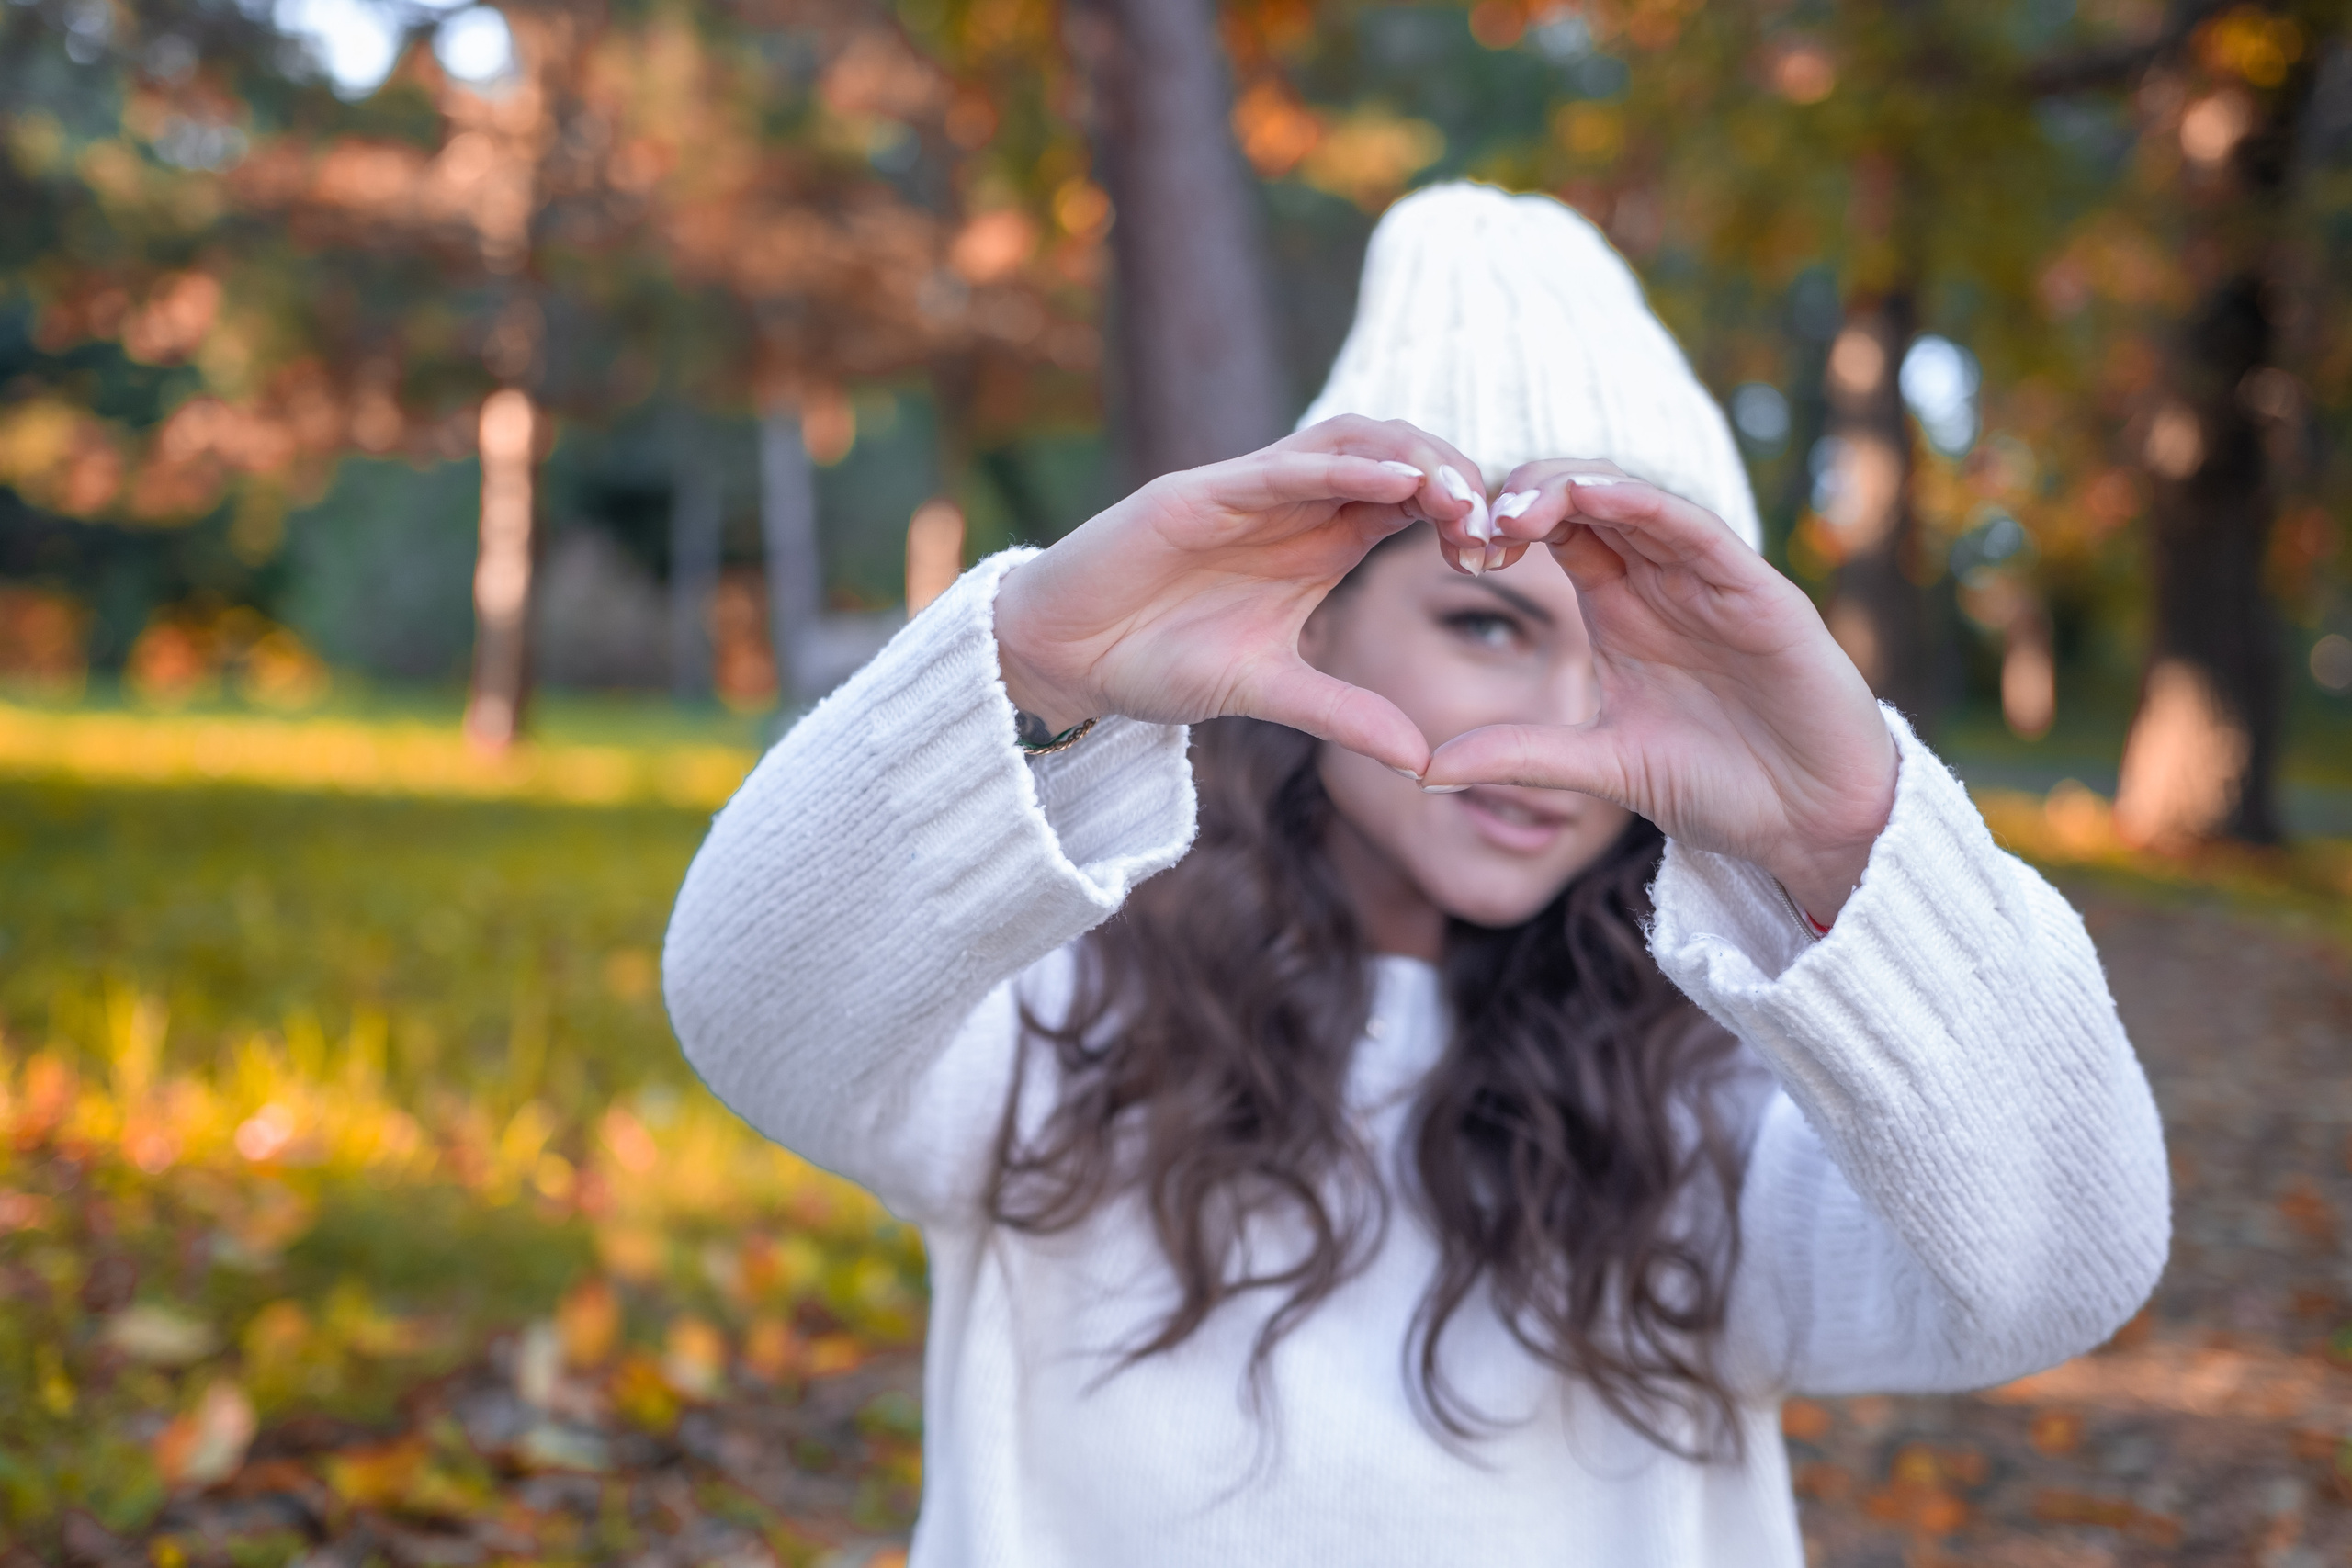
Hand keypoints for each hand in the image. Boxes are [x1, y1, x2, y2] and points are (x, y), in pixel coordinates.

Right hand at [994, 416, 1490, 777]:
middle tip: (1497, 520)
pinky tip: (1391, 481)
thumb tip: (1425, 763)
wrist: (1062, 657)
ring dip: (1409, 458)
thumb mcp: (1267, 693)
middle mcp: (1290, 505)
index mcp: (1316, 542)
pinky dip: (1340, 467)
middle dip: (1452, 475)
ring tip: (1458, 493)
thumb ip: (1345, 715)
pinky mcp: (1197, 493)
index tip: (1500, 551)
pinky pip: (1281, 468)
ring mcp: (1245, 492)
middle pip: (1393, 455)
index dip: (1461, 511)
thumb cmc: (1154, 662)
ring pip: (1347, 441)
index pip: (1408, 500)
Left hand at [1419, 460, 1897, 923]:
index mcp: (1619, 609)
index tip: (1454, 547)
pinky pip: (1696, 528)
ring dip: (1573, 488)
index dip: (1501, 526)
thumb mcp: (1600, 767)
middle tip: (1470, 517)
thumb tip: (1425, 768)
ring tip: (1515, 503)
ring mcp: (1709, 579)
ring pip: (1635, 499)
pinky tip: (1597, 495)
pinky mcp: (1758, 590)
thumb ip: (1520, 755)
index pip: (1555, 534)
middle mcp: (1661, 580)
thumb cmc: (1719, 788)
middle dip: (1525, 494)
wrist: (1810, 823)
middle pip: (1586, 500)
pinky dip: (1645, 505)